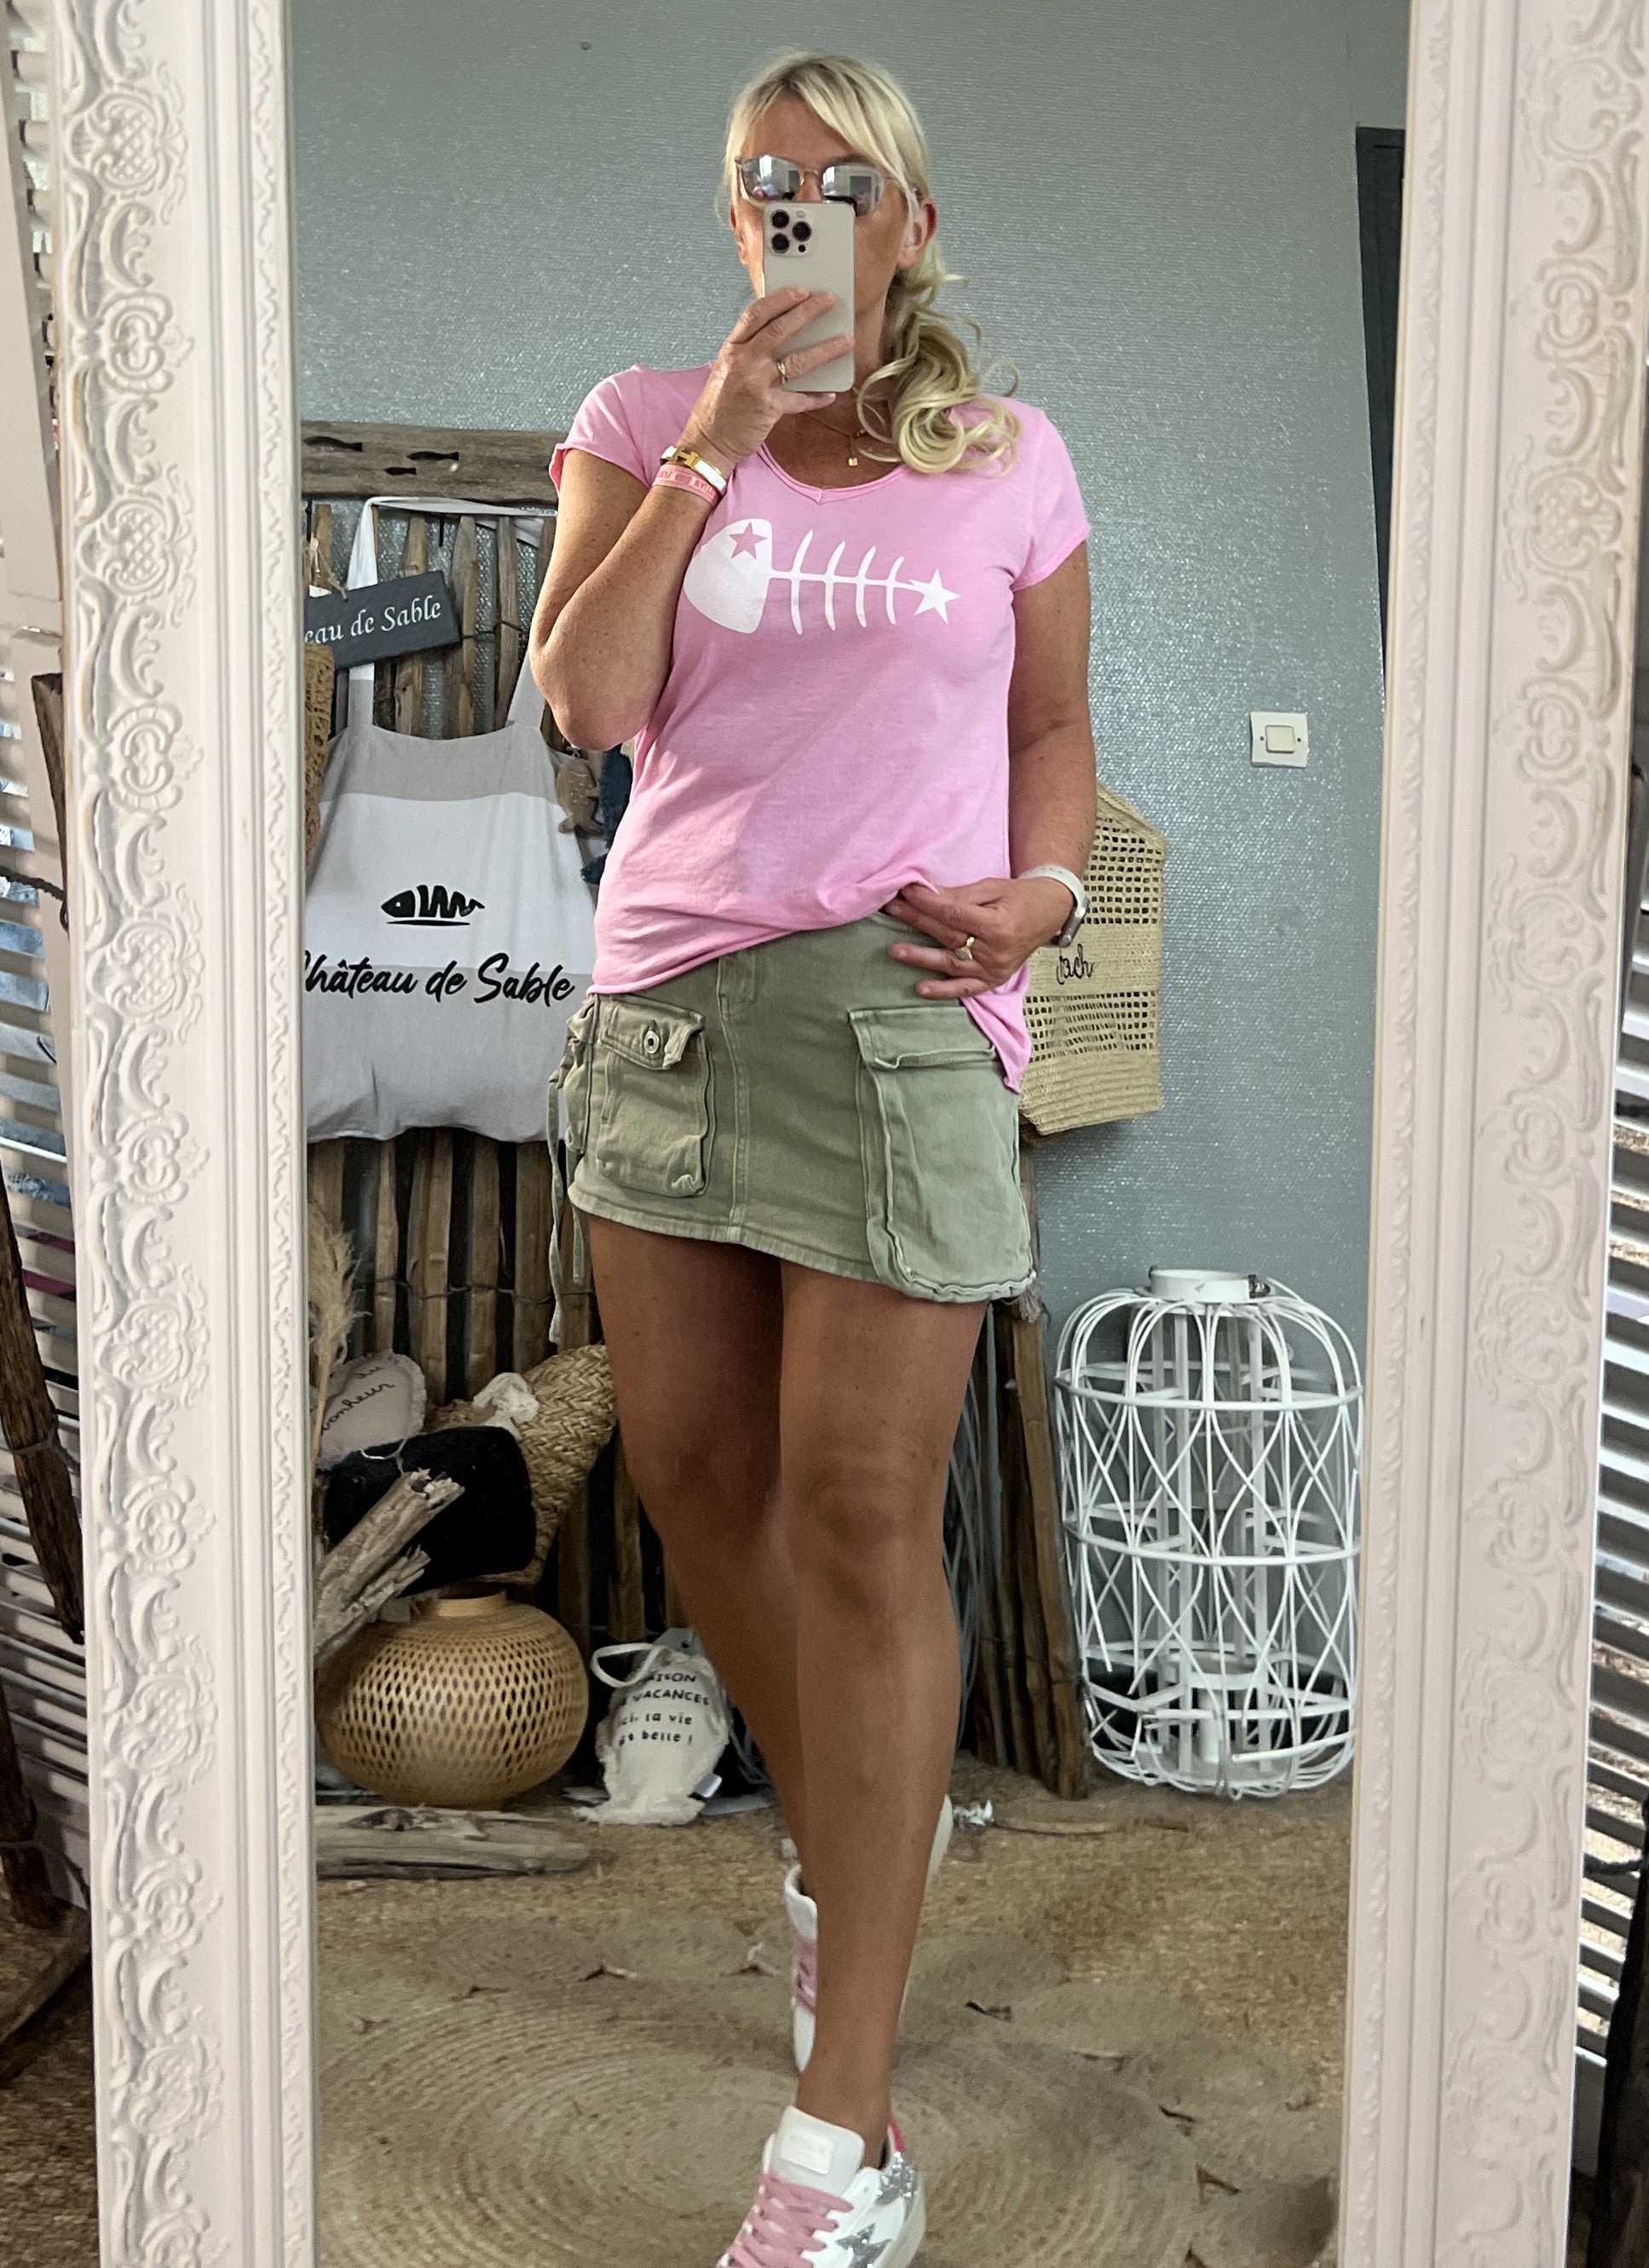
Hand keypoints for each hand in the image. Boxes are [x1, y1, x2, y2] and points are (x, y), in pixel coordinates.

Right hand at [677, 288, 854, 474]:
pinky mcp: (767, 408)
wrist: (708, 440)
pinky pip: (799, 400)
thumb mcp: (728, 369)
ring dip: (824, 350)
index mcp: (732, 348)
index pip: (756, 314)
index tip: (800, 289)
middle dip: (807, 312)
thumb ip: (750, 352)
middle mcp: (743, 361)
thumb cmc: (720, 406)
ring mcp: (755, 384)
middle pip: (779, 330)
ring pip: (796, 361)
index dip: (780, 299)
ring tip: (845, 341)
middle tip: (829, 300)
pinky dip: (816, 397)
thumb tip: (784, 337)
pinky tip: (830, 393)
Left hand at [881, 876, 1075, 998]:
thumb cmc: (1021, 897)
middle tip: (893, 910)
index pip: (953, 914)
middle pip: (949, 936)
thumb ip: (959, 895)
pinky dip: (944, 991)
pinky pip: (966, 988)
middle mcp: (996, 951)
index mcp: (998, 924)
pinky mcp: (994, 979)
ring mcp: (995, 969)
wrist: (1049, 913)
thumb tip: (925, 894)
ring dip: (921, 957)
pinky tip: (922, 988)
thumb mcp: (992, 888)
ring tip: (895, 950)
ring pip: (951, 963)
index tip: (907, 892)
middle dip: (918, 921)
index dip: (928, 903)